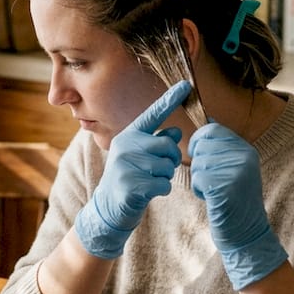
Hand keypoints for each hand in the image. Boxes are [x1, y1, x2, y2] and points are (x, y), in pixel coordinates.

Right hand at [75, 81, 190, 258]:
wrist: (108, 208)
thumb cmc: (129, 179)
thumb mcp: (139, 157)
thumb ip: (156, 142)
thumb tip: (177, 132)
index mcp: (128, 135)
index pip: (153, 114)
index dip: (170, 99)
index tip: (186, 84)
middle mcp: (125, 145)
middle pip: (167, 144)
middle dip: (171, 159)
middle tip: (161, 169)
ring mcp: (126, 165)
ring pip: (167, 166)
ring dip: (165, 177)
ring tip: (149, 181)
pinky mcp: (131, 185)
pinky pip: (163, 184)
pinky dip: (161, 191)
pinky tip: (147, 193)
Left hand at [189, 122, 287, 288]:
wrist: (247, 232)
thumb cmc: (235, 201)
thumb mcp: (235, 168)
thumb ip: (223, 146)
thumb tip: (206, 119)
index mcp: (247, 150)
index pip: (212, 129)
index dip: (199, 141)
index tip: (201, 156)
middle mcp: (244, 157)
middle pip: (201, 145)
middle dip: (198, 163)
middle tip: (212, 180)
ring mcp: (236, 172)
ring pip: (198, 162)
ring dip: (199, 178)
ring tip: (215, 190)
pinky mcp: (225, 188)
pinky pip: (198, 179)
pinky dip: (199, 190)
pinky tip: (212, 199)